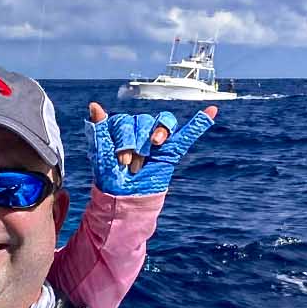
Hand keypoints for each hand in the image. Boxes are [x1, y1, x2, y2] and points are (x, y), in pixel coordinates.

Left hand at [85, 103, 217, 196]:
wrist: (124, 202)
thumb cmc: (109, 179)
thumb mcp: (100, 154)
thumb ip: (99, 130)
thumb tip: (94, 104)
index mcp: (122, 130)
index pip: (126, 120)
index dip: (124, 138)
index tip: (121, 160)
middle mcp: (140, 132)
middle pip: (143, 120)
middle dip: (136, 142)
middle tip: (131, 164)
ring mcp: (157, 141)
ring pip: (162, 123)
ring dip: (157, 134)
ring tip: (153, 146)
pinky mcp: (172, 152)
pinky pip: (187, 134)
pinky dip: (199, 123)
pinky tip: (212, 111)